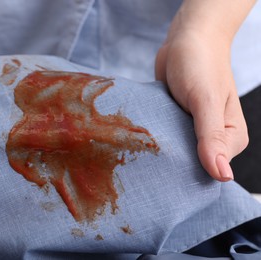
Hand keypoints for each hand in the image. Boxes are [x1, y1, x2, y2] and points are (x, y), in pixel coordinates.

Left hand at [155, 29, 247, 181]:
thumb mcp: (206, 101)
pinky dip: (155, 137)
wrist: (186, 40)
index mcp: (232, 138)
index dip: (190, 173)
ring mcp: (192, 130)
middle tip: (150, 164)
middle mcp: (213, 137)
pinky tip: (141, 140)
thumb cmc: (200, 65)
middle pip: (192, 164)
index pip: (211, 171)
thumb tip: (223, 176)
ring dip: (161, 150)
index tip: (167, 176)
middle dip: (173, 164)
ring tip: (143, 152)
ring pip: (176, 151)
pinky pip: (165, 137)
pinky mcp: (175, 121)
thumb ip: (212, 137)